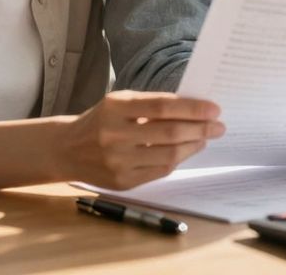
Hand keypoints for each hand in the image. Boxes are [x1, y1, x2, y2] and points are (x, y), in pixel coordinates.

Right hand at [62, 91, 223, 189]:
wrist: (66, 149)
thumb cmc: (101, 120)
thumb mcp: (120, 103)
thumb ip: (152, 104)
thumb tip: (195, 109)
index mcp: (115, 107)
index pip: (162, 107)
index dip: (192, 108)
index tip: (214, 109)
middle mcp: (114, 135)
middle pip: (169, 133)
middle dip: (200, 129)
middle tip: (219, 126)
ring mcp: (118, 161)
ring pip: (168, 155)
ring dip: (193, 146)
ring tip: (205, 138)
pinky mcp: (122, 181)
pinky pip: (160, 171)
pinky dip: (178, 160)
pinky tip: (187, 151)